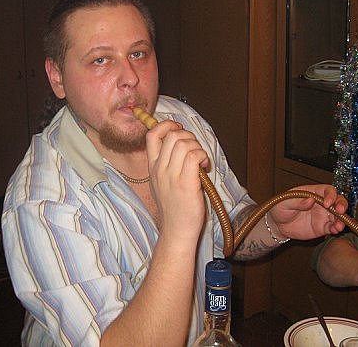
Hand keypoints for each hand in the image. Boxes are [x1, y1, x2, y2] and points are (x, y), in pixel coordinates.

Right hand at [145, 120, 209, 240]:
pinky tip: (205, 167)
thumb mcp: (161, 183)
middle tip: (195, 149)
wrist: (176, 231)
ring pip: (185, 143)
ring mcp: (172, 176)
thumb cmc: (174, 208)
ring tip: (201, 161)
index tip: (178, 129)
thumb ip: (166, 165)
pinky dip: (203, 156)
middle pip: (173, 135)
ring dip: (198, 147)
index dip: (166, 125)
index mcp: (152, 168)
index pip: (152, 136)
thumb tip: (181, 145)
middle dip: (189, 136)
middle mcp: (160, 169)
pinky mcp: (186, 183)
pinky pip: (195, 156)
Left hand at [268, 184, 346, 239]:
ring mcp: (323, 215)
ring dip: (342, 219)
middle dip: (342, 205)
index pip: (327, 190)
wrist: (278, 225)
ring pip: (339, 215)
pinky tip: (335, 230)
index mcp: (313, 192)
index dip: (330, 195)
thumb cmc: (280, 208)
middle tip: (340, 211)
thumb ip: (297, 201)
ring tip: (339, 225)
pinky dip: (336, 228)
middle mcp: (321, 203)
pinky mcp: (323, 227)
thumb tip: (310, 200)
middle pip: (338, 200)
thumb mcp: (285, 203)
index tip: (326, 203)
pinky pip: (333, 227)